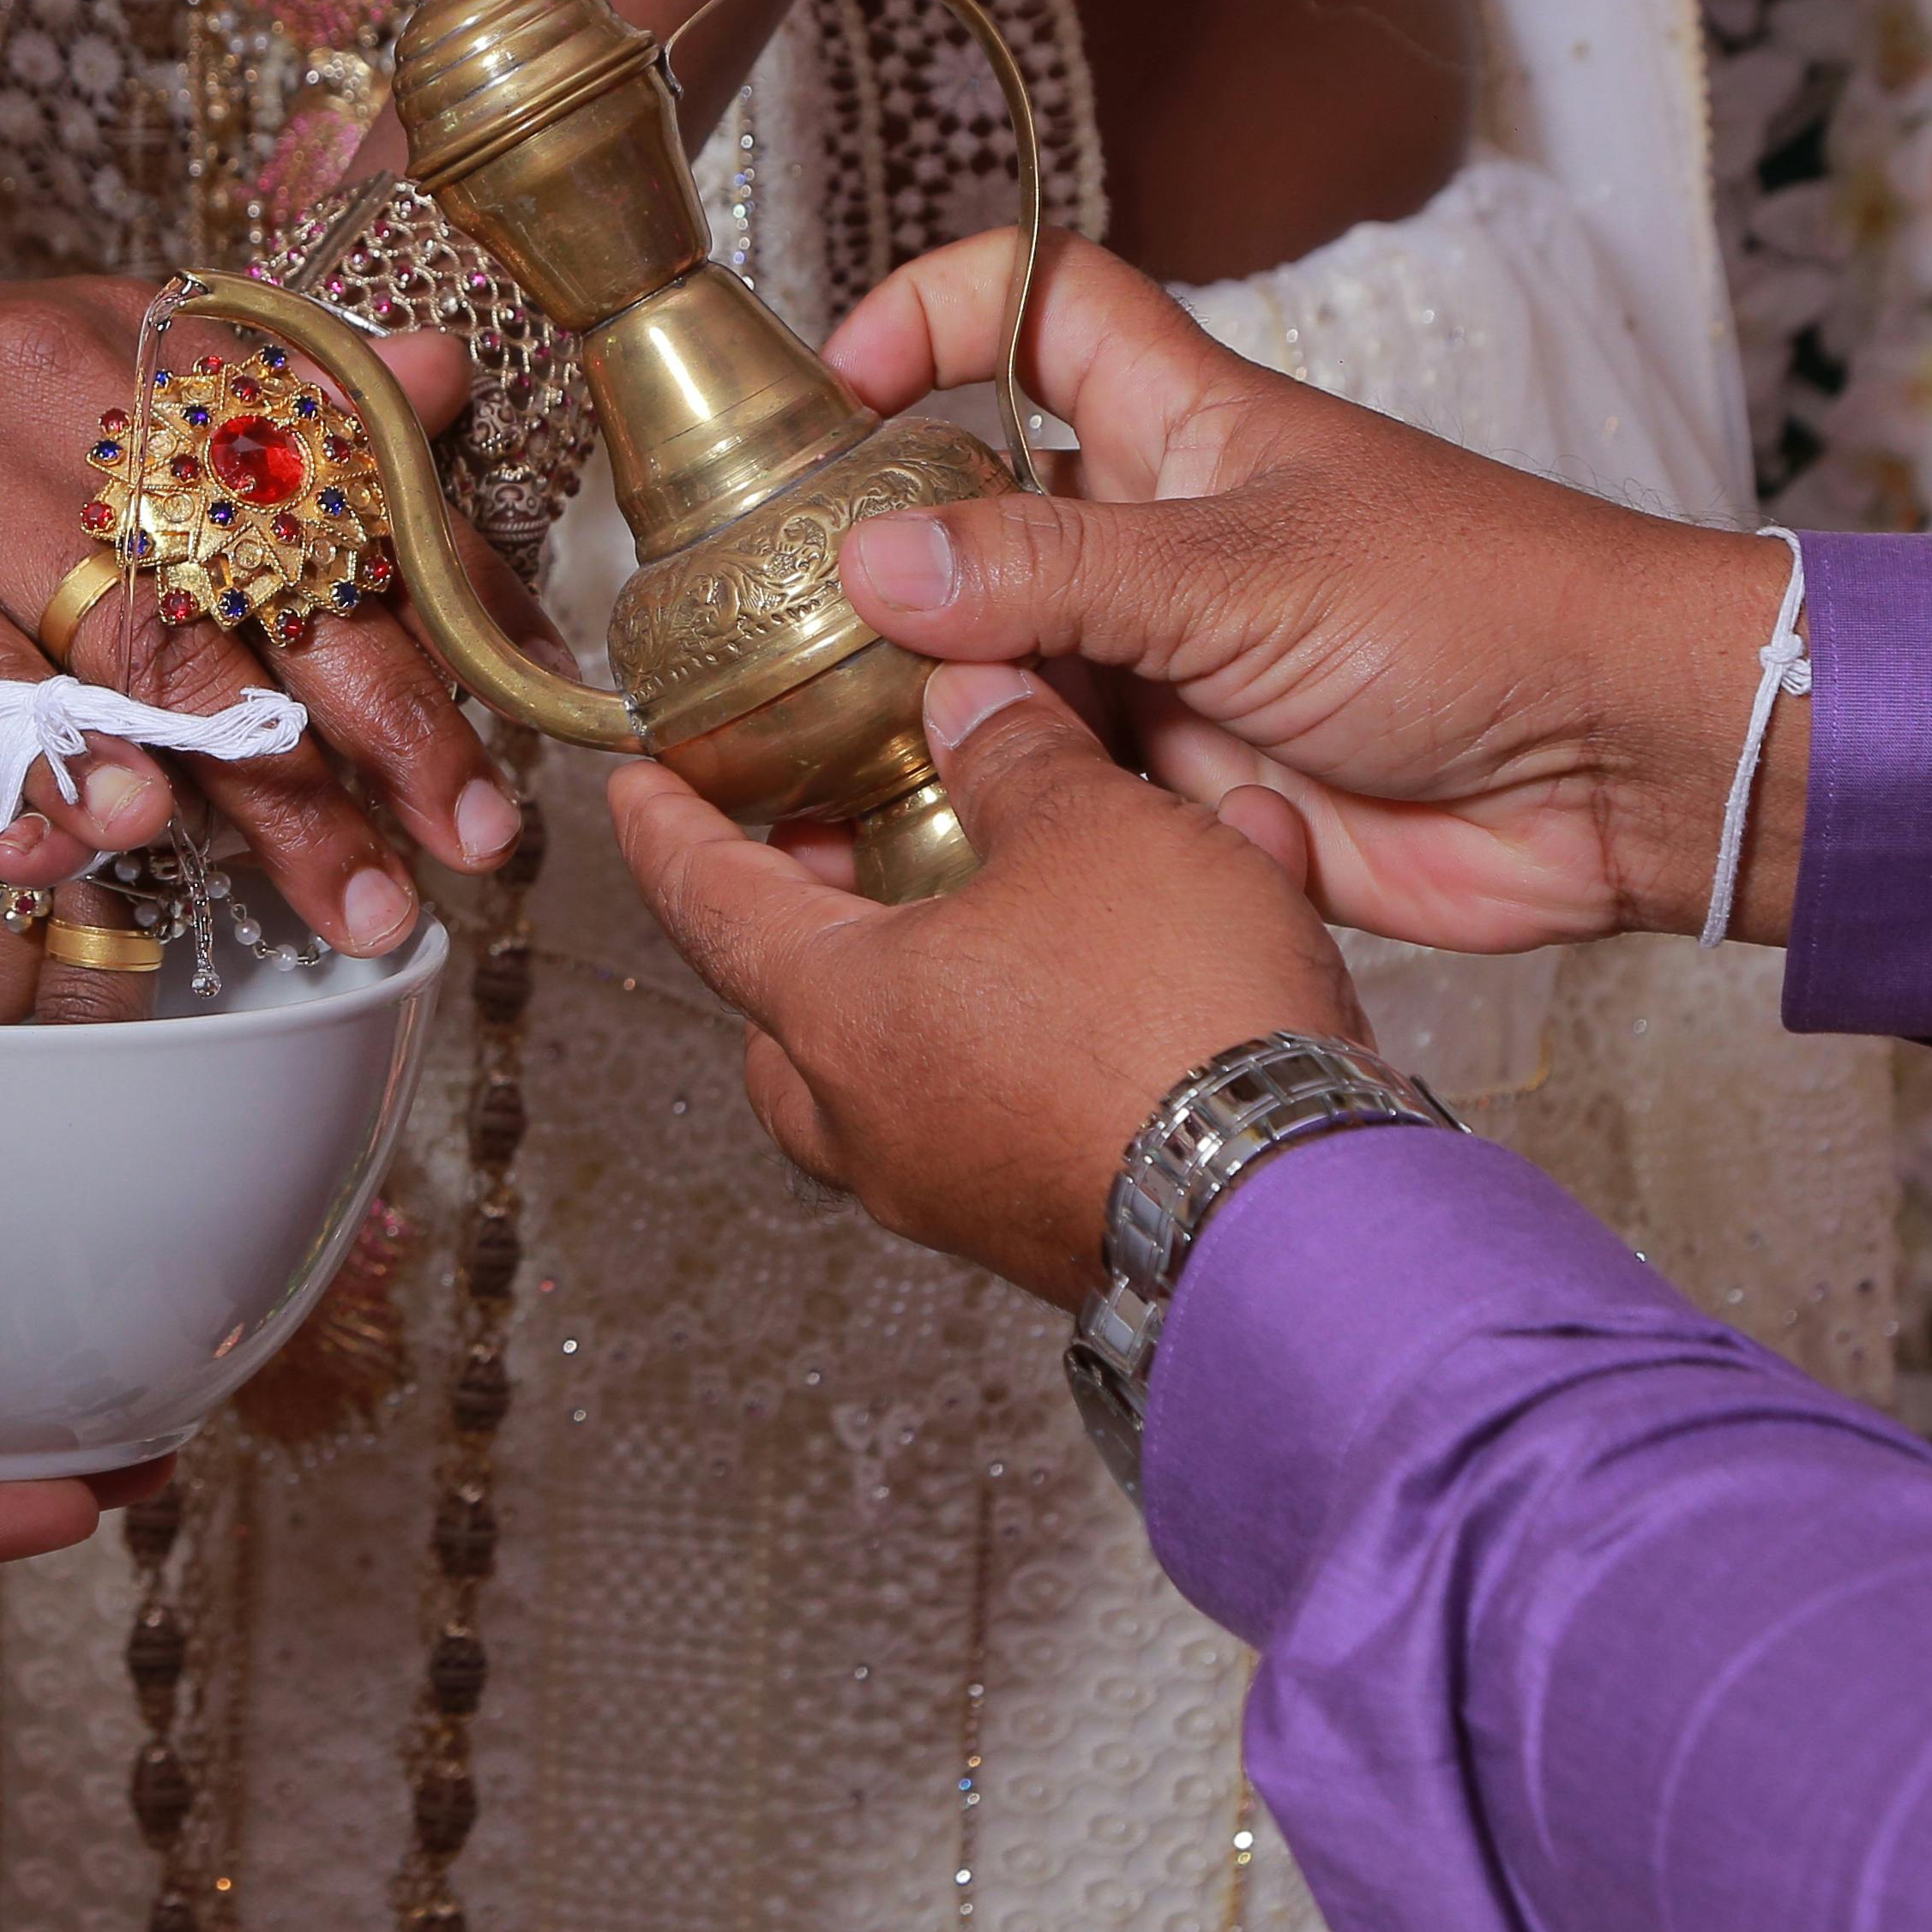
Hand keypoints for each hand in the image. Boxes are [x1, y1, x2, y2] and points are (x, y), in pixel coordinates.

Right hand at [0, 252, 514, 962]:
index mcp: (139, 343)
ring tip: (359, 899)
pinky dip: (73, 765)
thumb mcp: (54, 372)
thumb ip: (235, 404)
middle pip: (276, 565)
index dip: (446, 593)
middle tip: (476, 838)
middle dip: (396, 715)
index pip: (340, 465)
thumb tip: (441, 378)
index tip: (533, 707)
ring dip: (270, 792)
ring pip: (159, 648)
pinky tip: (141, 838)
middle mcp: (76, 397)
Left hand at [607, 676, 1362, 1301]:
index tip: (634, 789)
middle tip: (838, 856)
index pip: (707, 904)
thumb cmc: (1170, 1024)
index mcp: (839, 1018)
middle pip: (790, 1018)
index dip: (668, 830)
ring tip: (1015, 902)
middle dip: (809, 933)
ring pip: (908, 1075)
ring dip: (949, 984)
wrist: (1298, 1212)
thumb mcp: (1091, 828)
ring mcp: (960, 1196)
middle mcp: (877, 1124)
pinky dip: (1064, 1033)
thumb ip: (1017, 754)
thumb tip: (971, 700)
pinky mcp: (1054, 1231)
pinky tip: (1161, 971)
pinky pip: (1026, 1111)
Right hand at [821, 230, 1802, 950]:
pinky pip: (1066, 792)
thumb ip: (1050, 568)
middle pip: (979, 516)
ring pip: (1006, 671)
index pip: (1036, 309)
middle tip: (800, 626)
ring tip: (882, 752)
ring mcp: (1173, 663)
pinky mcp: (1193, 784)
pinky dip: (1024, 814)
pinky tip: (984, 836)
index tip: (839, 386)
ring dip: (952, 713)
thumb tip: (875, 561)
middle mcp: (1162, 537)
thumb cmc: (1482, 612)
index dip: (934, 314)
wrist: (1620, 772)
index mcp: (1183, 426)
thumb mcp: (1239, 572)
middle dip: (894, 569)